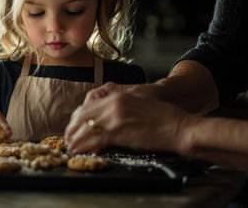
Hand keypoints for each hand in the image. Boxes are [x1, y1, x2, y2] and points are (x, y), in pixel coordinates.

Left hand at [65, 89, 190, 154]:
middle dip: (73, 128)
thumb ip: (119, 108)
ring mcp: (115, 118)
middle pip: (83, 116)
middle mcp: (113, 104)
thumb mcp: (137, 103)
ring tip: (70, 146)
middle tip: (68, 137)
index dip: (78, 117)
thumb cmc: (163, 117)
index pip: (88, 105)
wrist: (178, 127)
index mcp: (117, 96)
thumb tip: (106, 118)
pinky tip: (78, 150)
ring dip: (75, 139)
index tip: (74, 125)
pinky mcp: (119, 133)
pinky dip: (83, 146)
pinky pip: (94, 140)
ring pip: (86, 128)